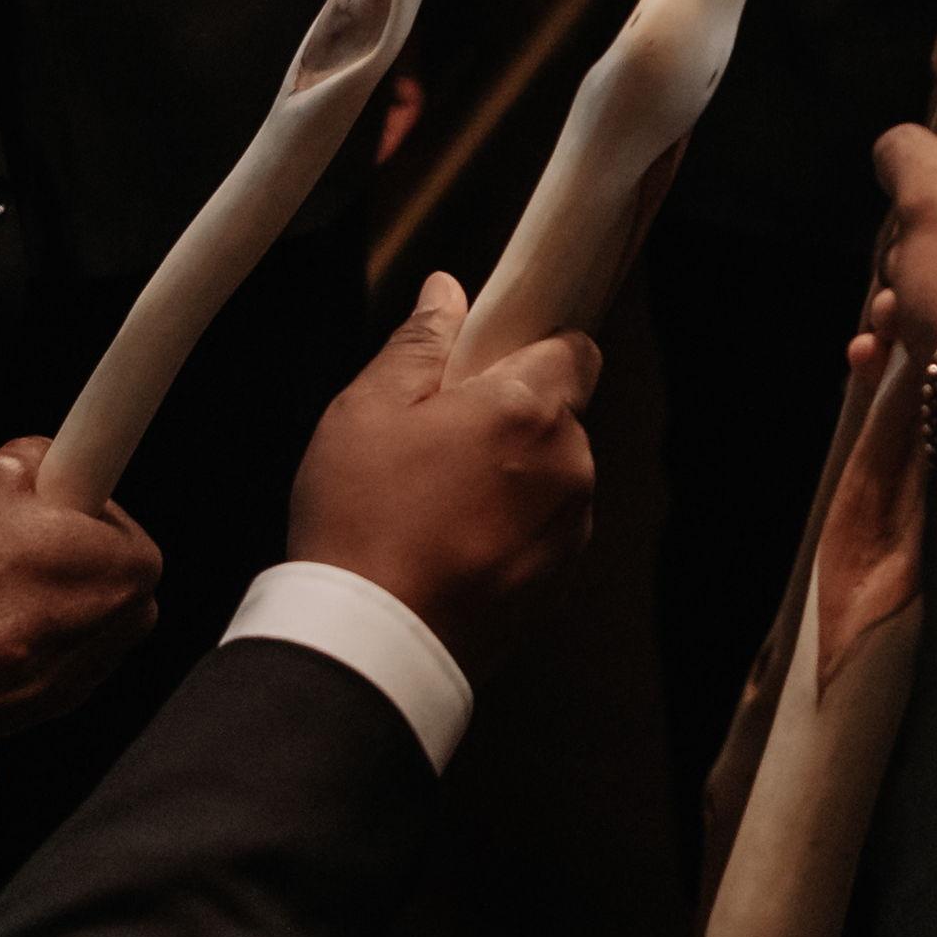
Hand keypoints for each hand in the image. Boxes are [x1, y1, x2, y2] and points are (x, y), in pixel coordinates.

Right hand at [0, 435, 158, 752]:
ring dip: (7, 588)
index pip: (101, 504)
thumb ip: (35, 453)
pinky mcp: (58, 698)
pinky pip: (30, 643)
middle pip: (75, 554)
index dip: (56, 493)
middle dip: (29, 545)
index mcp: (137, 563)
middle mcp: (132, 620)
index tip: (29, 501)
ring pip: (47, 599)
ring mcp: (96, 666)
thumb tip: (41, 459)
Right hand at [286, 272, 598, 659]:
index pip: (576, 350)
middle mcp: (568, 466)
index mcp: (529, 410)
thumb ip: (419, 342)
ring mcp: (568, 529)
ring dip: (510, 475)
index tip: (490, 362)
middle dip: (509, 416)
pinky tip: (447, 543)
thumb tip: (447, 293)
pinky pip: (542, 529)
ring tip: (432, 500)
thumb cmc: (360, 520)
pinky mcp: (557, 581)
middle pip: (559, 415)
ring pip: (551, 474)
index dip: (535, 348)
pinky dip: (508, 527)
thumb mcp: (366, 409)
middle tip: (434, 439)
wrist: (368, 642)